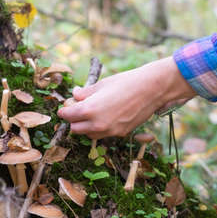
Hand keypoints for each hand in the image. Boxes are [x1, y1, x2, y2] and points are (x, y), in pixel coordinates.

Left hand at [57, 57, 195, 138]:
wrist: (152, 89)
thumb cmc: (126, 82)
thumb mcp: (102, 84)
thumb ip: (86, 92)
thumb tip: (75, 94)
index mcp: (89, 109)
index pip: (67, 116)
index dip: (64, 110)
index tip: (66, 106)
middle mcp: (97, 124)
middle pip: (76, 129)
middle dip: (74, 120)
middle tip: (78, 109)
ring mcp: (110, 131)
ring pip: (90, 135)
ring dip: (87, 126)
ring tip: (93, 113)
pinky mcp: (121, 133)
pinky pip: (105, 134)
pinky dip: (101, 128)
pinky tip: (108, 115)